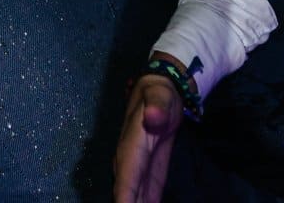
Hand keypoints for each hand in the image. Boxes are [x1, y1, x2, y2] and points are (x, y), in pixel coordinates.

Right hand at [114, 72, 182, 201]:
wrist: (158, 92)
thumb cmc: (158, 94)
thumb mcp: (159, 96)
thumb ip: (156, 107)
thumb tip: (152, 117)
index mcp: (130, 148)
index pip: (126, 180)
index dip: (124, 199)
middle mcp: (130, 163)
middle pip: (126, 195)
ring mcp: (138, 169)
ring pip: (134, 197)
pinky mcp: (150, 173)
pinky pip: (146, 195)